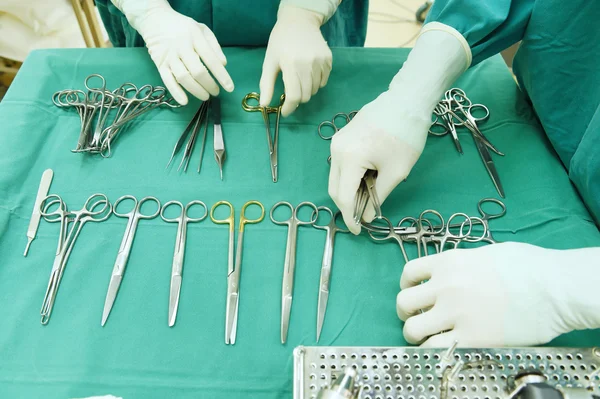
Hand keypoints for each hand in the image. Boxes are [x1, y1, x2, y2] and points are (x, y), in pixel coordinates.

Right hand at [128, 3, 233, 104]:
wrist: (154, 19)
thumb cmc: (183, 27)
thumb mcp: (202, 29)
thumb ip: (214, 46)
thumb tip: (223, 64)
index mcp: (195, 37)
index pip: (211, 59)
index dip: (222, 75)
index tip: (230, 88)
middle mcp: (182, 46)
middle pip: (198, 71)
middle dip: (210, 85)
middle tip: (216, 92)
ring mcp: (170, 56)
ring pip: (184, 78)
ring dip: (197, 91)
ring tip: (205, 96)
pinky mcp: (159, 63)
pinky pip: (167, 81)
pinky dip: (176, 93)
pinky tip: (185, 101)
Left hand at [259, 6, 331, 116]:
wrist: (299, 21)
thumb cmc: (281, 42)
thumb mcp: (269, 62)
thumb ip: (266, 85)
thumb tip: (264, 105)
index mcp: (290, 64)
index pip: (293, 96)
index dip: (289, 108)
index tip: (285, 112)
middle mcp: (308, 63)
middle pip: (305, 96)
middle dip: (297, 99)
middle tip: (290, 92)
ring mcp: (320, 61)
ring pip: (315, 90)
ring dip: (306, 91)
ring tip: (298, 79)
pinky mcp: (329, 60)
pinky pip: (323, 82)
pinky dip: (315, 83)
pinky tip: (308, 73)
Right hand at [328, 90, 430, 233]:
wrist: (407, 100)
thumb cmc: (406, 135)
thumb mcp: (396, 172)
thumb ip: (379, 197)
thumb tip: (367, 216)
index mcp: (349, 158)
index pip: (343, 197)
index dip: (350, 217)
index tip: (358, 231)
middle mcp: (336, 150)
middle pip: (334, 188)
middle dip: (346, 206)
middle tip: (362, 218)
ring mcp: (337, 141)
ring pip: (336, 176)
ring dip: (348, 191)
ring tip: (367, 199)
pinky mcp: (342, 137)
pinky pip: (341, 164)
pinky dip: (350, 177)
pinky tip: (366, 181)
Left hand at [396, 242, 599, 346]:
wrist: (556, 289)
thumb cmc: (530, 266)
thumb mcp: (487, 253)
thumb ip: (462, 264)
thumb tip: (453, 273)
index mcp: (449, 261)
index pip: (409, 273)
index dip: (407, 285)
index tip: (414, 293)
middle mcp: (445, 285)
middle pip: (404, 302)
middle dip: (407, 311)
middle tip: (419, 317)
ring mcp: (455, 312)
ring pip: (412, 328)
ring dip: (416, 334)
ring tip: (427, 336)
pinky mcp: (470, 338)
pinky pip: (433, 349)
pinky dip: (431, 350)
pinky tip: (442, 348)